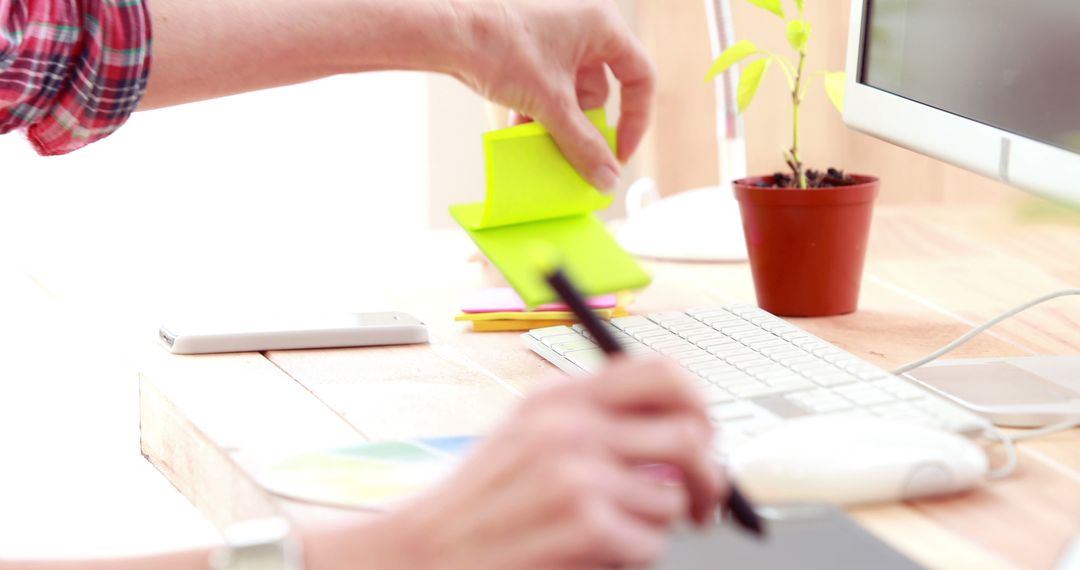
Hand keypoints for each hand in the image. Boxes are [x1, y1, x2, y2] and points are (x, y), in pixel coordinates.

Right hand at [383, 357, 724, 568]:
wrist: (426, 551)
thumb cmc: (483, 502)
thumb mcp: (529, 435)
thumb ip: (597, 421)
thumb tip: (686, 433)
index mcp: (560, 396)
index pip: (662, 372)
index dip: (698, 405)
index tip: (702, 436)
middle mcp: (571, 426)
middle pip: (689, 434)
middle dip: (708, 477)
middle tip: (701, 503)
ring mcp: (578, 475)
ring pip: (671, 499)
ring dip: (653, 527)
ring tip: (606, 532)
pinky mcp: (586, 527)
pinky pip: (651, 544)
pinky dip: (631, 558)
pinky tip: (589, 553)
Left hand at [446, 0, 654, 189]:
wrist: (446, 32)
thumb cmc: (499, 46)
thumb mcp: (550, 103)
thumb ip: (583, 144)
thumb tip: (606, 177)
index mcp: (602, 25)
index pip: (640, 76)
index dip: (636, 119)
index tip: (619, 151)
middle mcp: (584, 26)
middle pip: (602, 89)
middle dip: (586, 126)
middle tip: (578, 156)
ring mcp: (556, 36)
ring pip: (571, 93)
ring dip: (559, 123)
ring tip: (544, 145)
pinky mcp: (531, 48)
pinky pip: (550, 86)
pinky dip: (541, 110)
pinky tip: (523, 131)